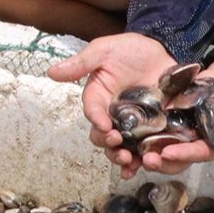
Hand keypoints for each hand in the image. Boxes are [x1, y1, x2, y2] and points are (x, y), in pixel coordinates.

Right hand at [47, 32, 176, 177]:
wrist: (161, 48)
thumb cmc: (129, 48)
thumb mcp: (104, 51)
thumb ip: (81, 63)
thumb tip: (52, 72)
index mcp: (98, 97)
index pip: (92, 112)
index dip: (96, 120)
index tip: (104, 124)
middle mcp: (111, 114)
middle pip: (102, 136)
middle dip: (107, 143)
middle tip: (116, 142)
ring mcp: (131, 123)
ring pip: (119, 147)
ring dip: (121, 157)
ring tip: (128, 160)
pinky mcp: (150, 128)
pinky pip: (143, 148)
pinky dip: (142, 159)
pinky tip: (145, 165)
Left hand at [135, 58, 213, 175]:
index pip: (198, 154)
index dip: (184, 155)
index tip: (168, 153)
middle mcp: (196, 139)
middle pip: (176, 154)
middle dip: (160, 158)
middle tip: (145, 158)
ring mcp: (182, 126)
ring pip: (162, 140)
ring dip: (148, 146)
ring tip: (135, 147)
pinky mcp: (172, 111)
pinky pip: (157, 120)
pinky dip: (144, 125)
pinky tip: (132, 126)